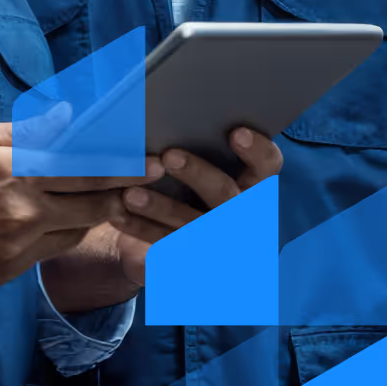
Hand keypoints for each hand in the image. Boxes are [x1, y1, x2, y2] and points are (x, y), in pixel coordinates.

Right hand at [0, 121, 149, 286]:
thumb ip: (27, 132)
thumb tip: (68, 117)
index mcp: (12, 170)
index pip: (81, 166)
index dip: (121, 164)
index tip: (150, 158)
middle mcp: (19, 210)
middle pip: (91, 202)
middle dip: (127, 189)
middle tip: (155, 177)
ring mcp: (15, 245)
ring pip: (76, 229)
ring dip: (97, 213)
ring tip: (116, 198)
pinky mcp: (8, 270)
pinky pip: (51, 250)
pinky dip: (63, 232)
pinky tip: (68, 218)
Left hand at [108, 128, 282, 286]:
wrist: (181, 253)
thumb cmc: (191, 195)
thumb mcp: (204, 177)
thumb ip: (200, 152)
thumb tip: (168, 120)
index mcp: (253, 190)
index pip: (268, 166)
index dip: (257, 150)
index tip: (235, 132)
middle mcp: (243, 217)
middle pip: (227, 194)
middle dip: (198, 174)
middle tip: (169, 155)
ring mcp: (220, 244)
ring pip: (193, 225)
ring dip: (162, 207)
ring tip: (131, 193)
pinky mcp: (194, 265)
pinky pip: (167, 248)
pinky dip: (141, 230)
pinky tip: (118, 214)